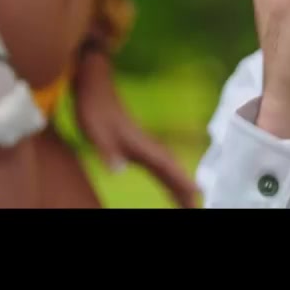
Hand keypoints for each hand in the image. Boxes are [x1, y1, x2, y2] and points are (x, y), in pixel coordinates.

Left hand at [74, 50, 199, 207]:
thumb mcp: (94, 129)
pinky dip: (170, 174)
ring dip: (179, 182)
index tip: (197, 192)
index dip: (180, 179)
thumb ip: (107, 150)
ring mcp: (143, 143)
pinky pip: (160, 163)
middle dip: (184, 187)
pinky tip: (170, 179)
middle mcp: (145, 144)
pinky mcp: (137, 143)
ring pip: (168, 166)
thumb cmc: (92, 106)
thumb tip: (119, 170)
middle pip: (171, 169)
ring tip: (190, 199)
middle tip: (197, 206)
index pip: (164, 165)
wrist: (95, 83)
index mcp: (138, 144)